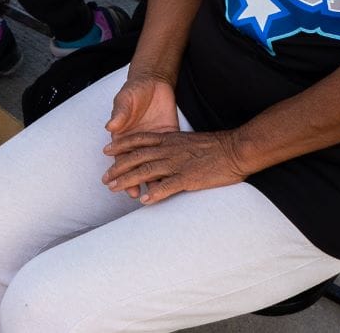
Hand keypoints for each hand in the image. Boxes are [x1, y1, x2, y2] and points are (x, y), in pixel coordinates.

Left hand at [102, 129, 245, 204]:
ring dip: (128, 180)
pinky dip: (155, 193)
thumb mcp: (188, 141)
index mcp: (170, 138)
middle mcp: (170, 149)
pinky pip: (168, 186)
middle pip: (137, 156)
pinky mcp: (189, 177)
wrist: (236, 149)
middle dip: (118, 167)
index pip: (139, 139)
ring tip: (114, 189)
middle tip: (104, 178)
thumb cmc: (215, 146)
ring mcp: (178, 163)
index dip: (121, 145)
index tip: (107, 150)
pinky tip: (143, 201)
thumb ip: (173, 147)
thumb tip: (161, 155)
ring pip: (146, 171)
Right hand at [103, 75, 178, 196]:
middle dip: (133, 180)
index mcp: (124, 136)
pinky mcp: (168, 136)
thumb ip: (120, 113)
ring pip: (152, 164)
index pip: (119, 158)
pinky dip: (169, 167)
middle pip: (135, 166)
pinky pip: (168, 155)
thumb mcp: (125, 99)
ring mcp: (154, 142)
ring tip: (153, 193)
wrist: (154, 81)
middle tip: (134, 194)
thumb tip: (111, 125)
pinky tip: (171, 179)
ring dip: (152, 178)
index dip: (118, 172)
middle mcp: (138, 142)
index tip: (116, 185)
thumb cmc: (135, 90)